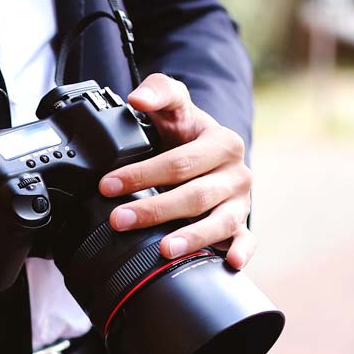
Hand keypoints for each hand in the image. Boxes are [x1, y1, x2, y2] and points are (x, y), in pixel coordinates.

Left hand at [98, 73, 255, 268]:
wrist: (210, 152)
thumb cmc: (188, 132)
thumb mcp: (176, 105)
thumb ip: (158, 91)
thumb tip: (137, 98)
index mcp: (222, 144)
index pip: (179, 162)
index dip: (142, 174)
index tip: (108, 185)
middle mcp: (236, 174)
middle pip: (195, 195)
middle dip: (154, 210)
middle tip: (119, 220)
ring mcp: (240, 202)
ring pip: (219, 222)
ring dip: (192, 237)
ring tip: (164, 250)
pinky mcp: (241, 224)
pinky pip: (245, 240)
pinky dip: (240, 251)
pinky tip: (229, 262)